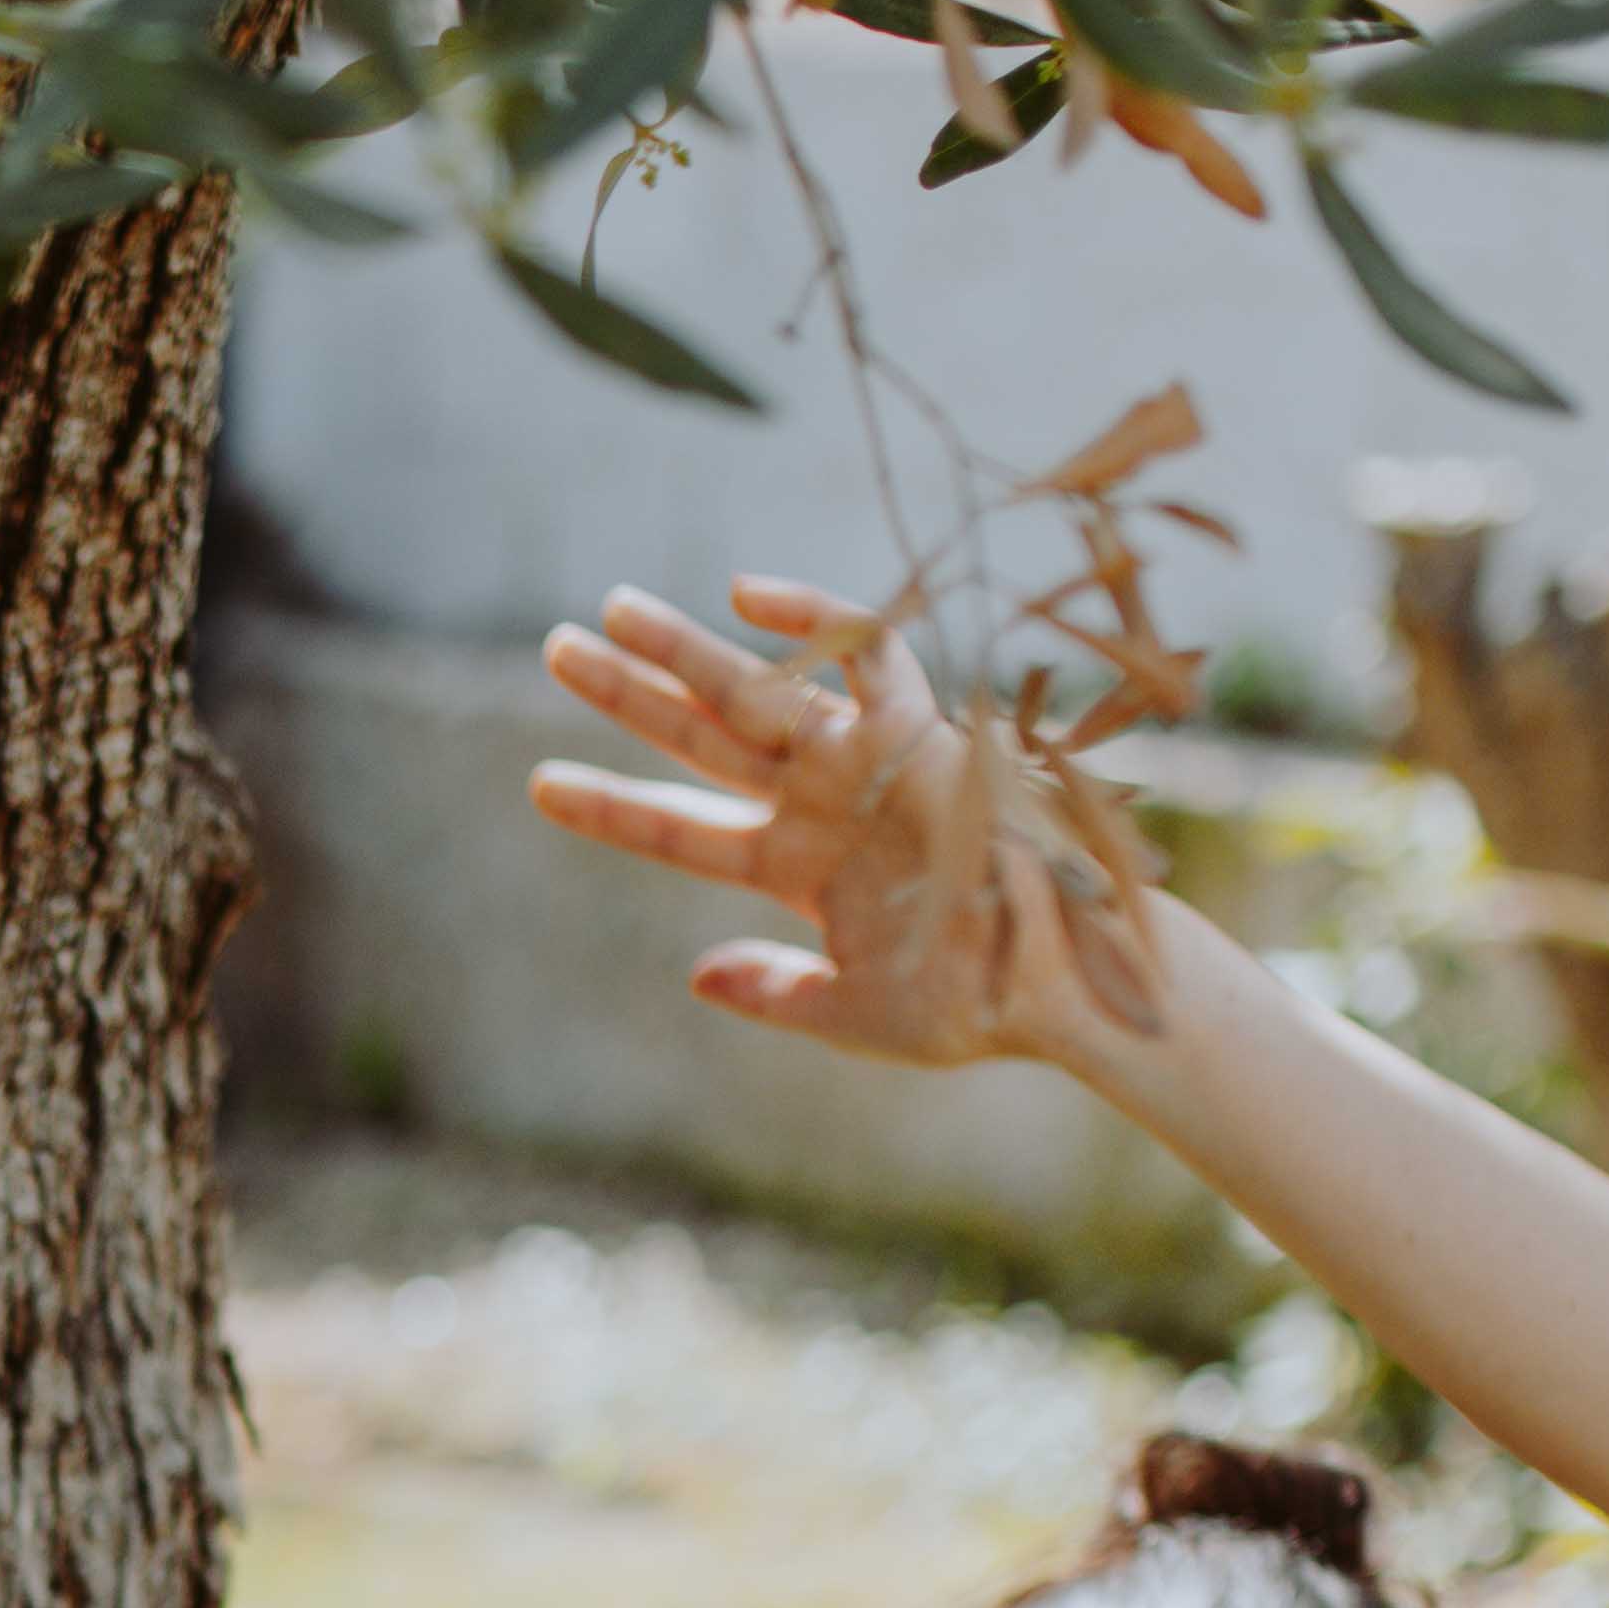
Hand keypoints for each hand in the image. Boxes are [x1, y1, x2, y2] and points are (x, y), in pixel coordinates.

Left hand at [527, 583, 1155, 1072]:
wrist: (1067, 985)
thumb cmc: (974, 1003)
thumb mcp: (857, 1011)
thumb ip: (776, 993)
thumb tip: (697, 974)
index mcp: (797, 868)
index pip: (680, 829)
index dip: (611, 806)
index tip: (541, 785)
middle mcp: (820, 804)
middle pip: (701, 739)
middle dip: (629, 694)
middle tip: (556, 647)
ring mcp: (866, 764)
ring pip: (758, 692)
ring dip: (685, 650)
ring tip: (611, 609)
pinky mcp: (924, 733)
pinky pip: (867, 656)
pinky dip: (816, 622)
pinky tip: (748, 596)